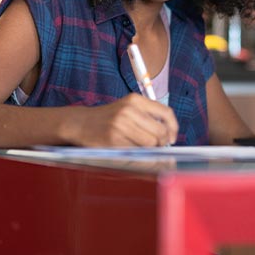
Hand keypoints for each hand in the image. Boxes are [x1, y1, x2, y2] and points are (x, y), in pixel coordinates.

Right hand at [63, 93, 178, 146]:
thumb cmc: (109, 118)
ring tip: (141, 147)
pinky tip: (132, 150)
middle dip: (162, 142)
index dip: (173, 128)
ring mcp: (120, 125)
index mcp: (135, 100)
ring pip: (150, 143)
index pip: (165, 113)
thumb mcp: (128, 107)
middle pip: (160, 132)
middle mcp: (128, 110)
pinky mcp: (113, 140)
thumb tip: (169, 134)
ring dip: (150, 149)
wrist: (81, 123)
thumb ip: (148, 116)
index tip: (172, 137)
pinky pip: (137, 152)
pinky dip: (139, 155)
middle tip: (157, 146)